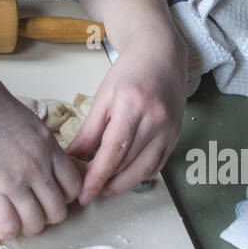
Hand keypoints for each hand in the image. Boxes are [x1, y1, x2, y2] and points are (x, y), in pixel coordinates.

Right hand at [0, 60, 84, 240]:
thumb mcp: (30, 123)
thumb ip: (42, 147)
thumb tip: (47, 163)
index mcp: (49, 148)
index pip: (73, 187)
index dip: (63, 196)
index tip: (50, 194)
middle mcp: (37, 167)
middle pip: (58, 211)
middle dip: (47, 215)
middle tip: (32, 208)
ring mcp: (14, 180)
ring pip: (35, 223)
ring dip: (27, 225)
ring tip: (16, 217)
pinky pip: (8, 224)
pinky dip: (7, 228)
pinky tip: (0, 219)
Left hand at [66, 34, 186, 202]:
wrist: (162, 54)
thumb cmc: (129, 71)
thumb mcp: (104, 97)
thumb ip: (89, 131)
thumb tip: (71, 158)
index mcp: (132, 106)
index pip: (113, 152)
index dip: (97, 177)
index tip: (83, 194)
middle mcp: (154, 120)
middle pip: (129, 165)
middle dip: (107, 184)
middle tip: (89, 193)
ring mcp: (169, 130)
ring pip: (144, 170)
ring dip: (123, 185)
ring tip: (103, 188)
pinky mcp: (176, 135)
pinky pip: (157, 165)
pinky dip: (139, 175)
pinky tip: (124, 176)